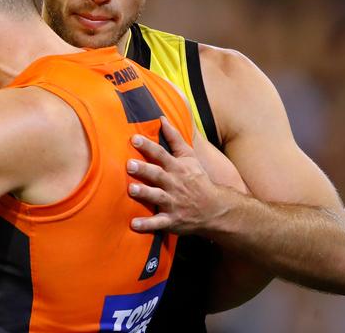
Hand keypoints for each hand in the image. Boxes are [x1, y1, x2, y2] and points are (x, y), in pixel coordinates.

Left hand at [127, 117, 228, 234]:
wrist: (215, 208)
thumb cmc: (198, 180)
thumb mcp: (190, 157)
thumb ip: (175, 138)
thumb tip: (162, 118)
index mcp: (178, 168)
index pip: (161, 154)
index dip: (148, 146)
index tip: (134, 139)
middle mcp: (174, 184)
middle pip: (158, 175)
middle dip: (144, 170)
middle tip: (129, 164)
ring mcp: (173, 203)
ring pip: (157, 197)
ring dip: (144, 193)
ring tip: (131, 189)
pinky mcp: (172, 220)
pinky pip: (158, 223)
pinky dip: (146, 225)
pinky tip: (133, 225)